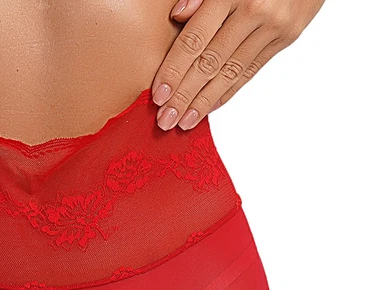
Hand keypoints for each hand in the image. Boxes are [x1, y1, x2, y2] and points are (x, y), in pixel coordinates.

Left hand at [151, 0, 325, 129]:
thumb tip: (177, 16)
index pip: (195, 39)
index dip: (174, 70)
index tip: (158, 95)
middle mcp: (254, 11)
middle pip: (210, 62)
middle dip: (184, 95)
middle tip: (165, 120)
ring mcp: (273, 26)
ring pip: (230, 72)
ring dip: (204, 101)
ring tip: (184, 123)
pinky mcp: (287, 36)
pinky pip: (251, 69)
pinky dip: (228, 90)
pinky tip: (210, 107)